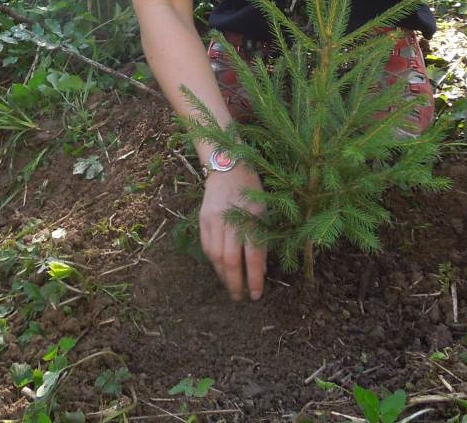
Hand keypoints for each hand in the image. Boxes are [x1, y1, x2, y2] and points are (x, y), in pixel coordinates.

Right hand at [199, 165, 265, 300]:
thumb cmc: (251, 190)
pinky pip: (206, 247)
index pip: (252, 255)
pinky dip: (213, 262)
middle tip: (240, 297)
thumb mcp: (264, 212)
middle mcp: (231, 219)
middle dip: (235, 283)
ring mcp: (214, 219)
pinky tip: (220, 270)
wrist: (227, 167)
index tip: (256, 295)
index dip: (254, 278)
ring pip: (215, 256)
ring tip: (230, 287)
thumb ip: (262, 241)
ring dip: (222, 276)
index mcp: (252, 217)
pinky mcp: (202, 219)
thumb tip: (260, 271)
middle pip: (230, 259)